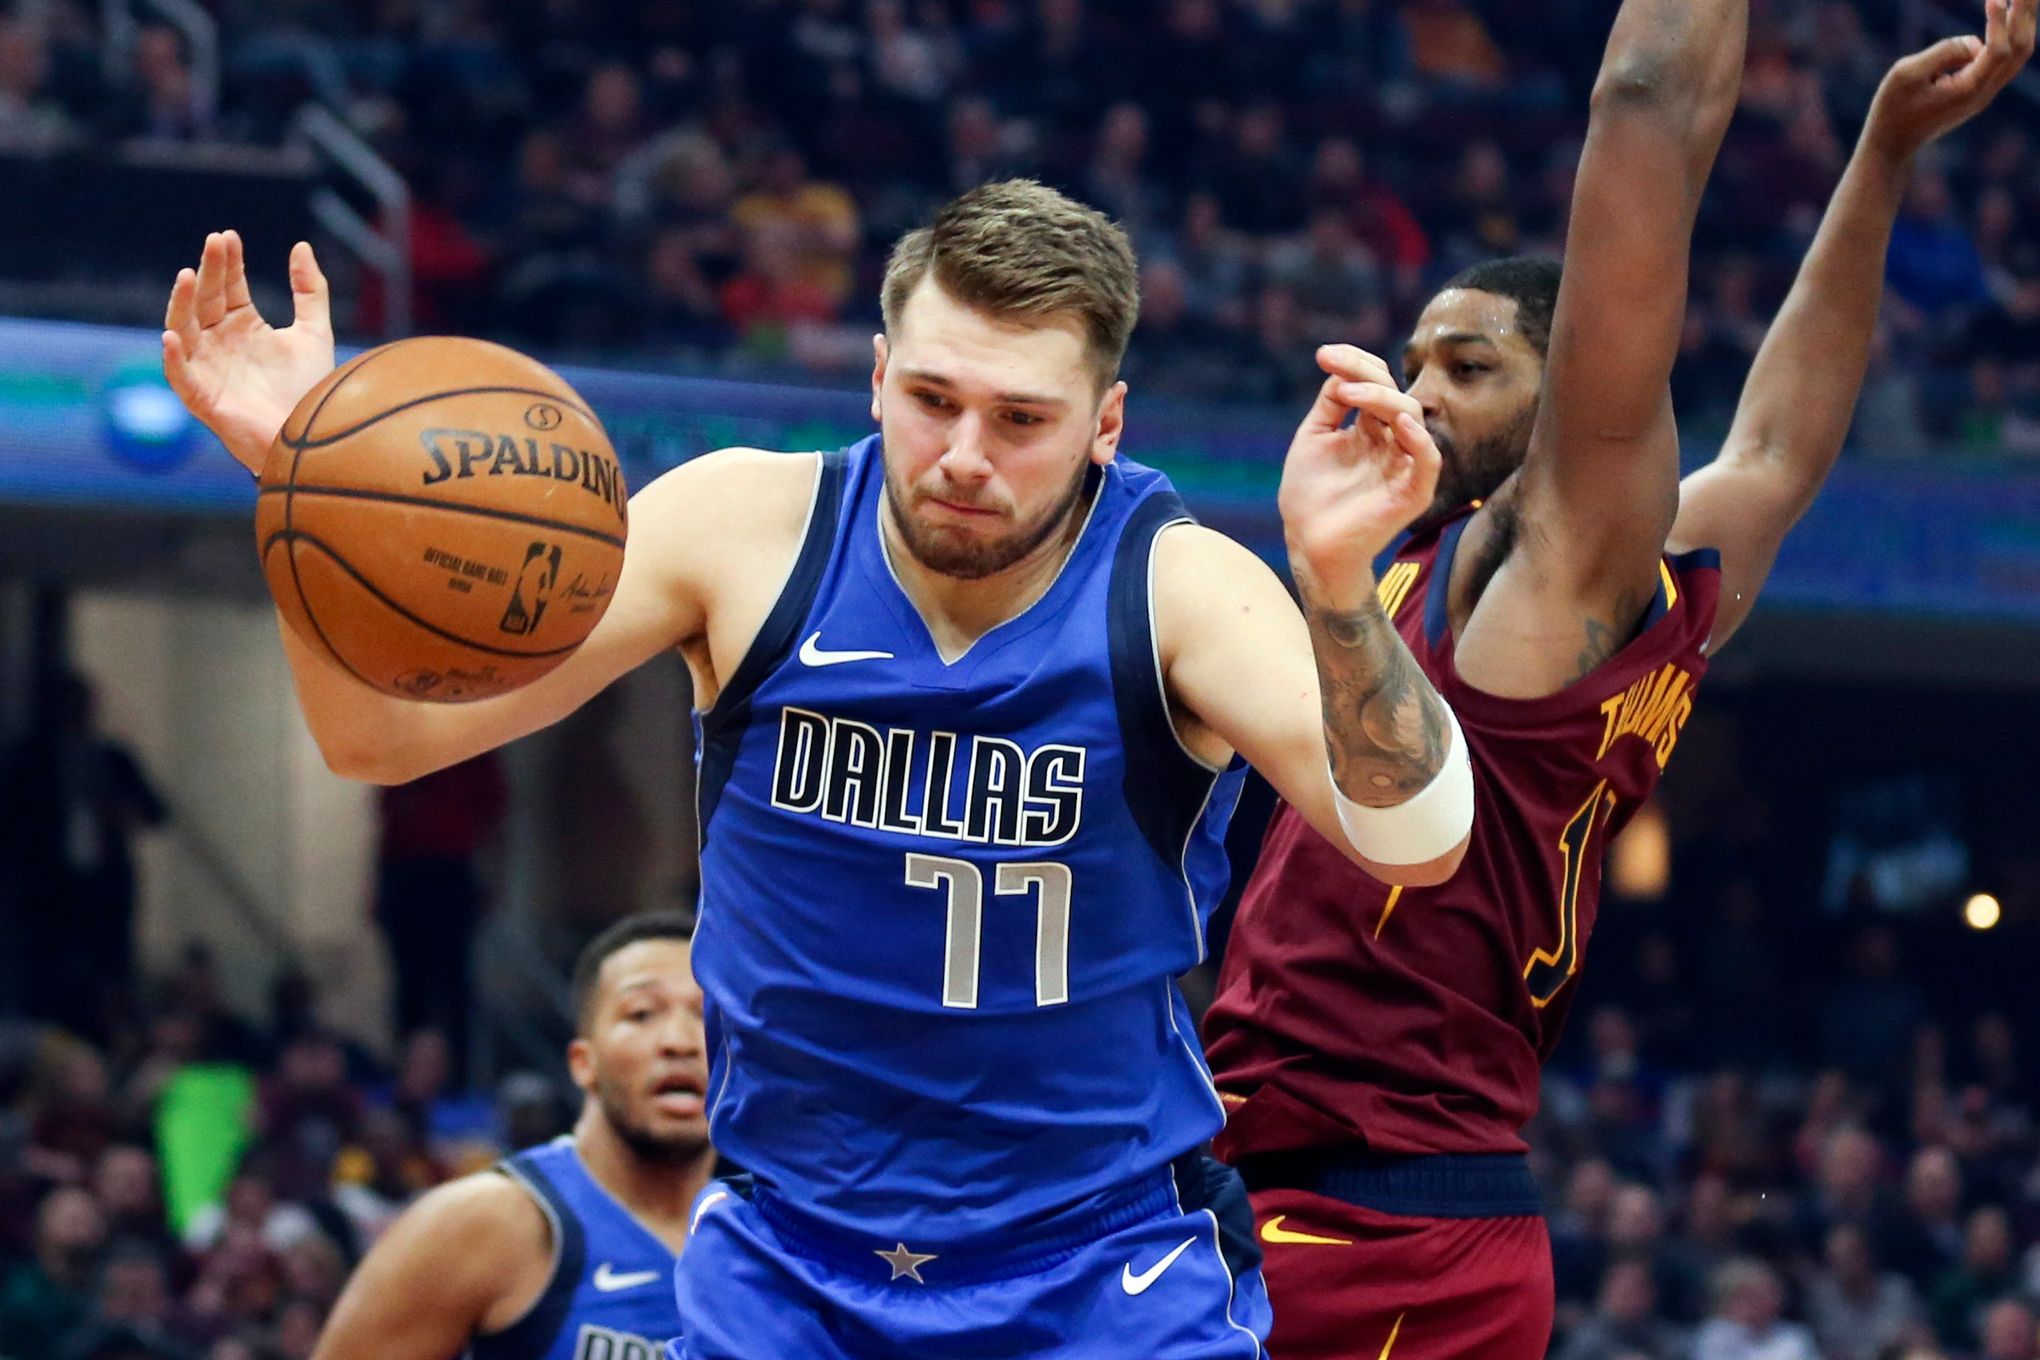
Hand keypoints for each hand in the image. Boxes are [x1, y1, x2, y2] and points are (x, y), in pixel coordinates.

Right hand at [161, 231, 335, 474]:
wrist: (311, 438)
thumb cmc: (310, 391)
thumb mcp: (314, 333)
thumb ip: (310, 292)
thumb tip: (300, 245)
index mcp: (242, 326)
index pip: (228, 286)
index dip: (227, 262)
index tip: (229, 236)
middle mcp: (219, 342)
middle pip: (207, 300)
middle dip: (209, 271)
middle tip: (215, 242)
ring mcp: (208, 368)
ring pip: (185, 329)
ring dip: (183, 303)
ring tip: (188, 275)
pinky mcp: (203, 398)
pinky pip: (180, 375)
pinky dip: (174, 357)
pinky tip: (173, 336)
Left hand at [1279, 344, 1440, 608]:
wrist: (1308, 543)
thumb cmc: (1309, 496)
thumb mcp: (1314, 439)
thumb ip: (1330, 404)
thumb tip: (1341, 370)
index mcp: (1371, 429)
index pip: (1376, 383)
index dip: (1354, 363)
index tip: (1323, 354)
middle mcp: (1392, 442)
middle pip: (1394, 394)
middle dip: (1365, 375)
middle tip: (1333, 368)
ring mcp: (1404, 466)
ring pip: (1411, 417)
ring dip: (1382, 398)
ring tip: (1350, 393)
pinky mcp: (1413, 492)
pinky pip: (1429, 461)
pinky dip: (1418, 440)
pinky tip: (1395, 422)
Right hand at [1865, 0, 2035, 164]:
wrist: (1892, 145)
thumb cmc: (1892, 110)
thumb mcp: (1906, 75)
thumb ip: (1943, 52)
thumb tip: (1974, 42)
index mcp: (1969, 91)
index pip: (1999, 51)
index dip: (1999, 22)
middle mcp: (1984, 92)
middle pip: (2020, 48)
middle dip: (2025, 15)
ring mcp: (1985, 92)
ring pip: (2019, 52)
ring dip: (2024, 21)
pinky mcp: (1980, 89)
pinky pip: (2007, 57)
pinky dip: (2013, 32)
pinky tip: (2010, 13)